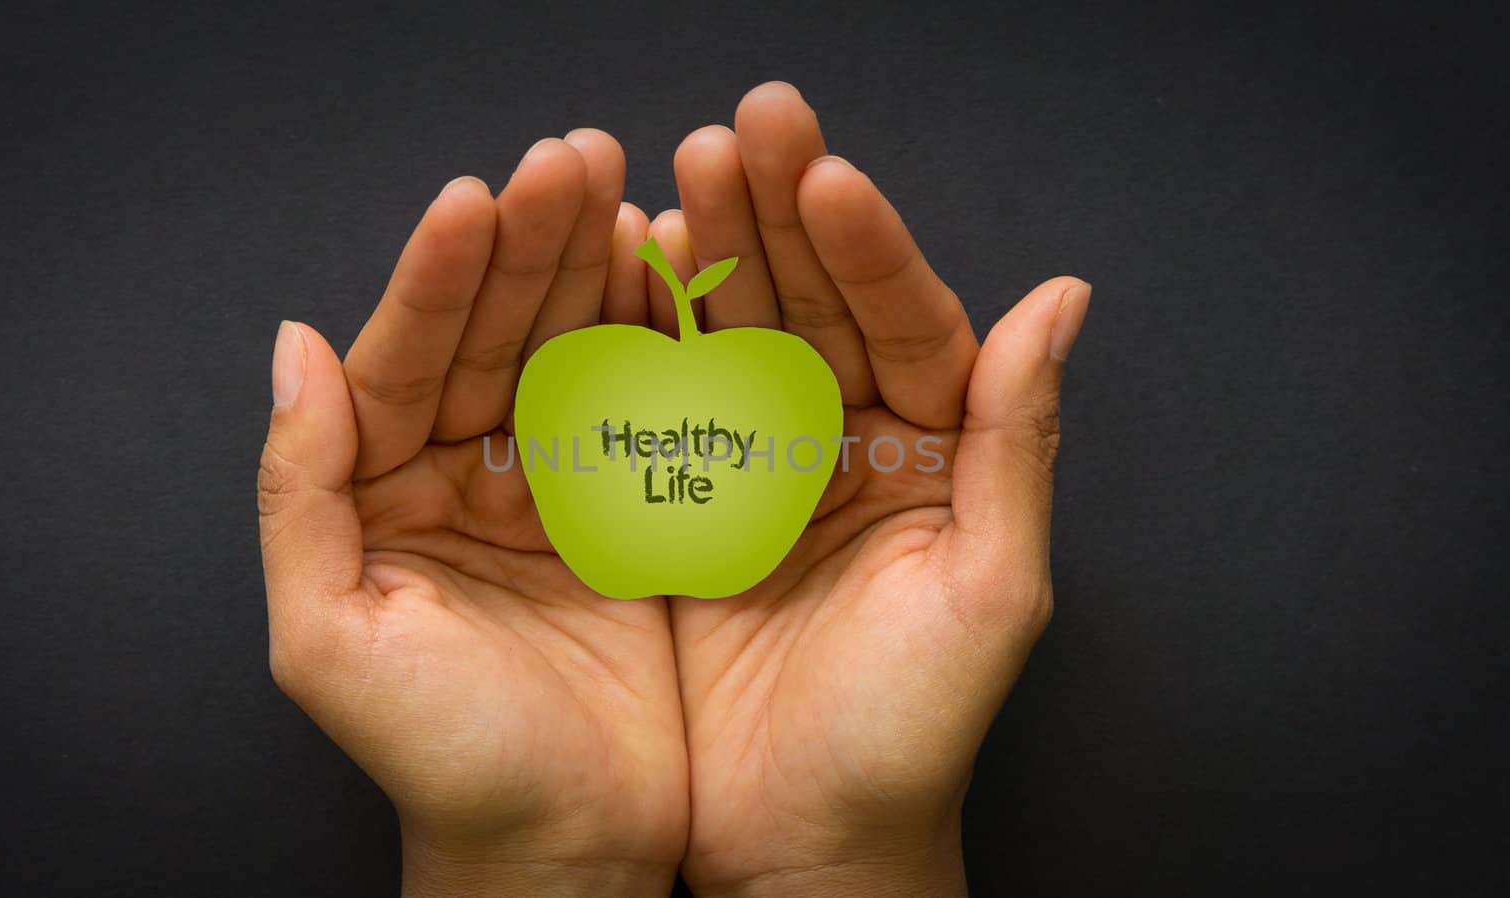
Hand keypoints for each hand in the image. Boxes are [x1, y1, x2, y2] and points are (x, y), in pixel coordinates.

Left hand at [256, 133, 686, 895]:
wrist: (566, 849)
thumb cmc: (445, 763)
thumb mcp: (332, 639)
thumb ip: (300, 492)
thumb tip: (293, 349)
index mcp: (385, 494)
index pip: (402, 359)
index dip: (439, 277)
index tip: (479, 199)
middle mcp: (466, 476)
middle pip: (494, 336)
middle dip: (531, 246)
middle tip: (574, 161)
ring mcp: (555, 488)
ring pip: (572, 353)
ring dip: (597, 270)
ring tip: (629, 192)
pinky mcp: (635, 513)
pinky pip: (646, 409)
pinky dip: (662, 343)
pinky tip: (673, 278)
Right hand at [660, 83, 1090, 895]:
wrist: (801, 846)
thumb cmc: (909, 740)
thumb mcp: (989, 594)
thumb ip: (1021, 445)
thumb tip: (1061, 299)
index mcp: (934, 456)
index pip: (908, 322)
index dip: (868, 247)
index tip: (825, 175)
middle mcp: (849, 446)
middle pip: (812, 309)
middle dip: (777, 217)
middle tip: (739, 129)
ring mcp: (760, 473)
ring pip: (731, 341)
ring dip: (705, 260)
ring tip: (668, 179)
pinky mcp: (681, 511)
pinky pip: (659, 409)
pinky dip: (635, 344)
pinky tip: (615, 279)